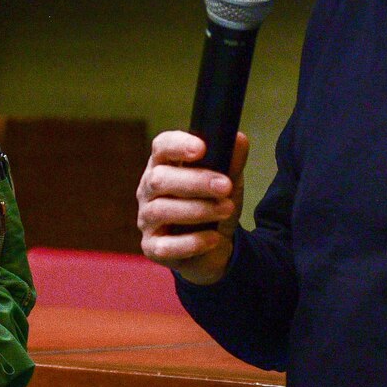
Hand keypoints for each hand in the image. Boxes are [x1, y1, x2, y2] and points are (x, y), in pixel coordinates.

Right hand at [136, 129, 248, 284]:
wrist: (215, 246)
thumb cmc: (214, 205)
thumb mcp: (228, 182)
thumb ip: (232, 162)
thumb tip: (239, 139)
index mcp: (164, 165)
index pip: (161, 147)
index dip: (178, 145)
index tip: (201, 149)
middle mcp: (149, 190)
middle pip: (159, 179)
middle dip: (195, 181)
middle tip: (226, 186)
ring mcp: (147, 219)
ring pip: (161, 210)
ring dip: (198, 210)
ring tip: (227, 209)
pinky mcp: (152, 247)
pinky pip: (166, 245)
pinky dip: (192, 242)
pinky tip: (214, 238)